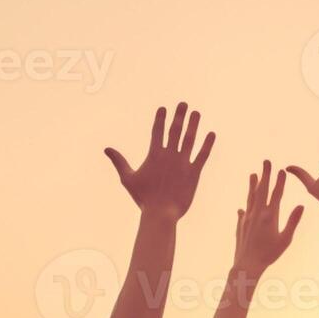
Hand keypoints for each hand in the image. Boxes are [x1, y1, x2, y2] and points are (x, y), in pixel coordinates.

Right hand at [105, 102, 213, 219]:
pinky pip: (202, 155)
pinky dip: (207, 144)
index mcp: (154, 155)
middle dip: (179, 115)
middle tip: (183, 104)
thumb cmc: (143, 198)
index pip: (158, 131)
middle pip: (175, 130)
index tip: (164, 108)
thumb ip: (119, 161)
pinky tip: (211, 134)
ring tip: (196, 113)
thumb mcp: (128, 178)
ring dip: (193, 125)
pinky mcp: (194, 173)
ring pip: (190, 139)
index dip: (160, 118)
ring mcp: (183, 163)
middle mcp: (170, 156)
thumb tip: (106, 149)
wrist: (161, 213)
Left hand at [233, 161, 304, 276]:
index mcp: (270, 216)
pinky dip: (245, 206)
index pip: (276, 194)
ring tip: (253, 174)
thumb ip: (293, 221)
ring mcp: (247, 218)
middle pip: (261, 190)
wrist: (247, 264)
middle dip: (265, 175)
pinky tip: (243, 206)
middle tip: (266, 161)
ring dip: (252, 185)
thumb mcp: (285, 239)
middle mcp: (257, 214)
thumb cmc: (269, 254)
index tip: (281, 170)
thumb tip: (301, 206)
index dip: (279, 181)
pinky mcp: (240, 224)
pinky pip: (243, 211)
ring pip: (250, 197)